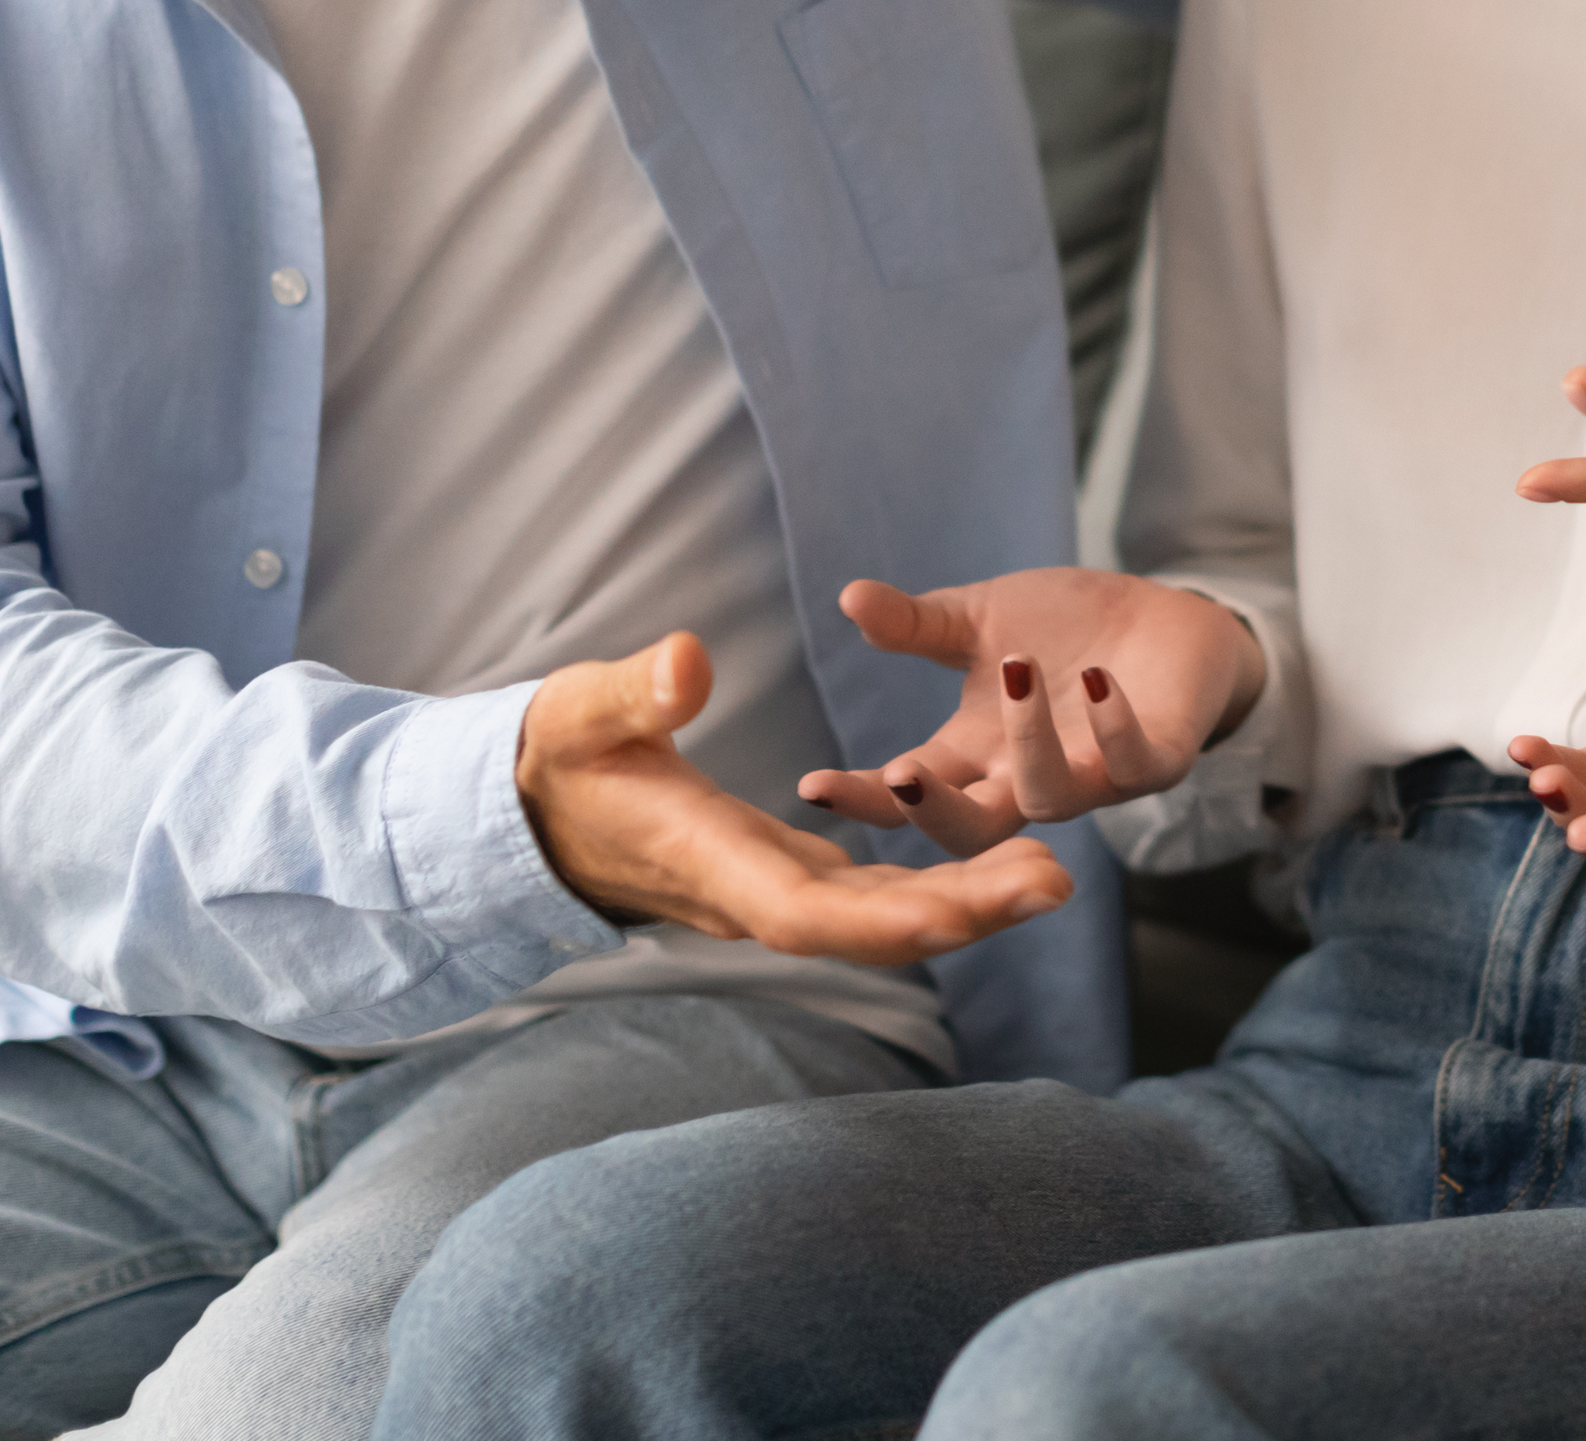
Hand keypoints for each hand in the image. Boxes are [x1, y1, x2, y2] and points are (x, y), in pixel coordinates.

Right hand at [516, 632, 1071, 964]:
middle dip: (960, 914)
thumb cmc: (554, 757)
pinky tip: (995, 863)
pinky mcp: (785, 872)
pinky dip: (933, 883)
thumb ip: (633, 693)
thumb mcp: (581, 712)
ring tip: (1051, 876)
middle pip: (868, 925)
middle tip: (1054, 884)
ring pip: (880, 914)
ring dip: (965, 902)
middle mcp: (752, 891)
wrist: (532, 811)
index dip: (881, 918)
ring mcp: (772, 887)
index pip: (803, 912)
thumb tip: (688, 660)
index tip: (954, 914)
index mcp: (708, 860)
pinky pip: (870, 892)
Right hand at [794, 568, 1267, 856]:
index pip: (909, 792)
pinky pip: (1136, 766)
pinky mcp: (1159, 757)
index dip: (863, 798)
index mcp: (976, 751)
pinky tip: (1094, 681)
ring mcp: (1095, 774)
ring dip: (1029, 738)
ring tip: (1018, 668)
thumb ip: (917, 624)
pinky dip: (1113, 728)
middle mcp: (1028, 776)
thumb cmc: (1066, 627)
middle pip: (970, 831)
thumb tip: (850, 598)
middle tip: (903, 775)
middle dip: (933, 813)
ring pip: (1052, 799)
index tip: (814, 785)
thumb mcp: (981, 618)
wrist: (1166, 616)